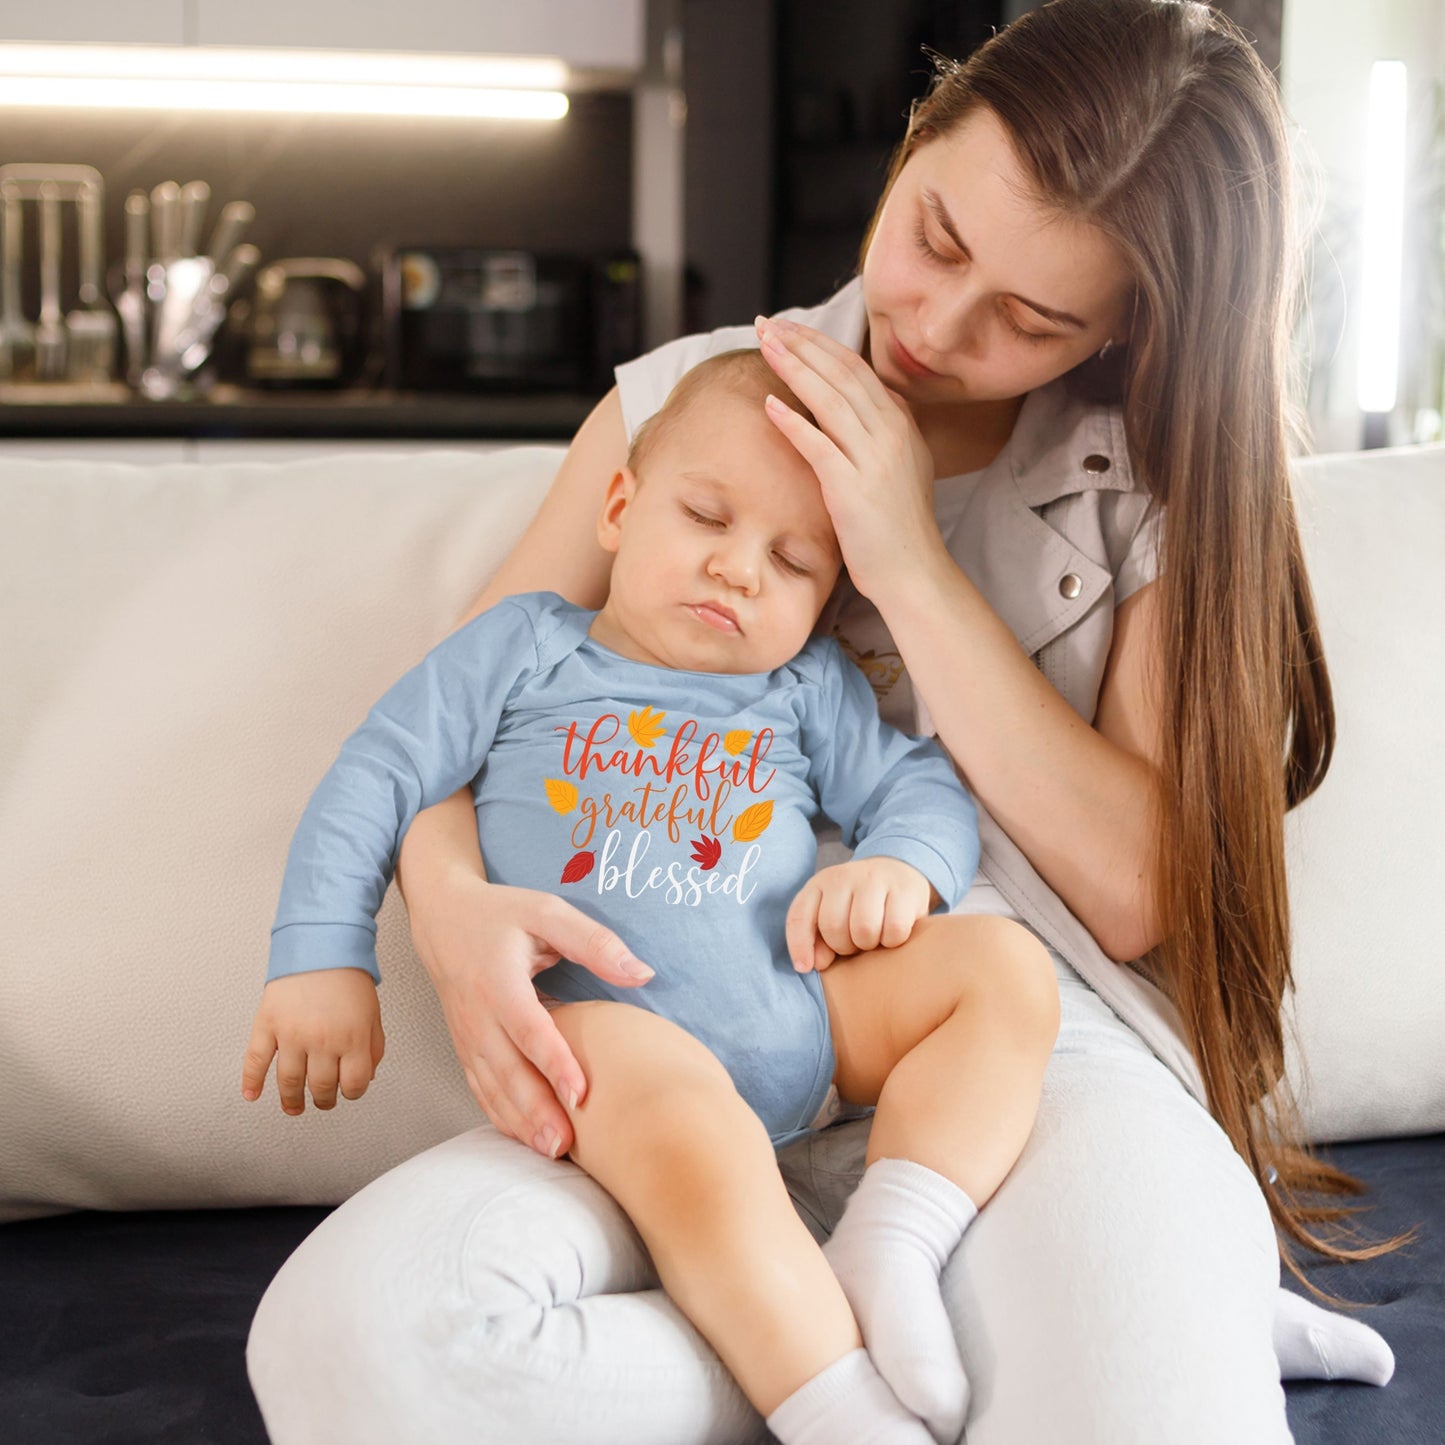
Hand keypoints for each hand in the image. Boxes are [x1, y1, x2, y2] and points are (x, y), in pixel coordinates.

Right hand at [241, 968, 384, 1114]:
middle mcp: (322, 1040)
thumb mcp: (372, 1014)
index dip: (352, 1092)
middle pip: (320, 1087)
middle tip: (322, 1102)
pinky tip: (252, 1094)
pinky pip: (255, 1060)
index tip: (347, 1092)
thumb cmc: (348, 977)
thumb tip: (366, 1076)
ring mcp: (292, 1034)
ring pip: (289, 1081)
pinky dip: (251, 1081)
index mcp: (352, 1038)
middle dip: (323, 1100)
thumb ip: (373, 1048)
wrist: (321, 944)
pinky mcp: (268, 1024)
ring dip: (291, 1100)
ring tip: (294, 1106)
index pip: (353, 1084)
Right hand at [406, 872, 654, 1158]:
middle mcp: (477, 1014)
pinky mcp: (465, 1046)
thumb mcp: (548, 912)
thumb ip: (594, 942)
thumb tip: (643, 972)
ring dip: (519, 1121)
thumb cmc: (502, 914)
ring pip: (491, 1087)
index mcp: (498, 981)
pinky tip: (525, 1137)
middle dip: (536, 1110)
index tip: (581, 1094)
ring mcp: (466, 1035)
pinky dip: (500, 1115)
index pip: (528, 1029)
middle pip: (506, 1070)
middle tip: (566, 1145)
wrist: (442, 916)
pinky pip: (480, 1088)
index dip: (554, 1063)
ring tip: (551, 1151)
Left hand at [754, 315, 940, 598]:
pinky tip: (769, 404)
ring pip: (831, 399)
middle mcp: (891, 433)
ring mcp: (875, 459)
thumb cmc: (896, 528)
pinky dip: (794, 422)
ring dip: (795, 368)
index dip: (819, 344)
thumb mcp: (896, 468)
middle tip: (767, 324)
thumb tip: (845, 410)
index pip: (856, 369)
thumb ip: (875, 435)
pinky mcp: (854, 489)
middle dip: (802, 344)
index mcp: (900, 423)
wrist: (914, 572)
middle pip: (841, 373)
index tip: (787, 328)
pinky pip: (820, 446)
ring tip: (765, 346)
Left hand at [785, 857, 934, 972]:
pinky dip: (893, 940)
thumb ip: (818, 939)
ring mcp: (875, 879)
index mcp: (819, 883)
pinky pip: (894, 929)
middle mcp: (844, 876)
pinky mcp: (904, 889)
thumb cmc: (858, 903)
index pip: (799, 916)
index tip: (805, 967)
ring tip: (873, 938)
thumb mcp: (832, 914)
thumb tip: (817, 963)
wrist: (897, 870)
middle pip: (833, 926)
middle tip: (855, 944)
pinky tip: (893, 933)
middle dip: (843, 946)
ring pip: (864, 928)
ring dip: (868, 944)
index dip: (799, 946)